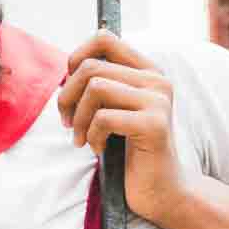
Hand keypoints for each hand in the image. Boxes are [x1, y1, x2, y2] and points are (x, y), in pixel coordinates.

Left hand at [58, 30, 196, 227]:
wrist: (160, 190)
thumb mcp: (114, 110)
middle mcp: (157, 80)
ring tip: (82, 138)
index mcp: (147, 71)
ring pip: (96, 88)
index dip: (76, 58)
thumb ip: (102, 84)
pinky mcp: (154, 124)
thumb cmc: (130, 152)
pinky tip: (98, 150)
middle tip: (68, 123)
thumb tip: (69, 68)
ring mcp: (159, 100)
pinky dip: (92, 136)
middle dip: (68, 96)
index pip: (104, 38)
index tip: (70, 89)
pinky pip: (104, 118)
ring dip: (79, 118)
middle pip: (92, 67)